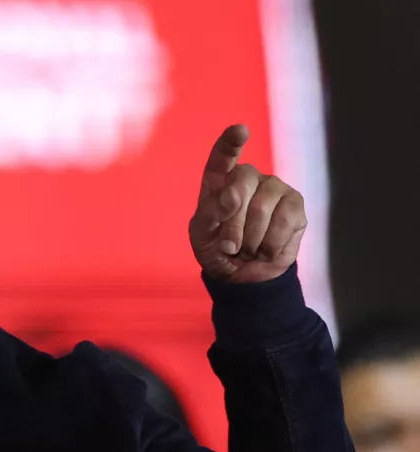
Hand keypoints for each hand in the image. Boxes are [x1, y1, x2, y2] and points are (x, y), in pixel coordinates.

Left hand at [189, 124, 307, 283]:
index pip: (223, 156)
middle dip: (232, 222)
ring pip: (263, 207)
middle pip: (241, 183)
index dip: (231, 142)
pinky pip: (284, 222)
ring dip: (250, 239)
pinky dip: (269, 245)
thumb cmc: (215, 248)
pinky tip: (264, 250)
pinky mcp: (295, 206)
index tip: (240, 130)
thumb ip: (211, 212)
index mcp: (219, 180)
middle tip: (229, 246)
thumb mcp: (201, 233)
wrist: (241, 274)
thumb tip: (233, 195)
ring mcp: (274, 189)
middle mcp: (248, 177)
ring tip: (246, 249)